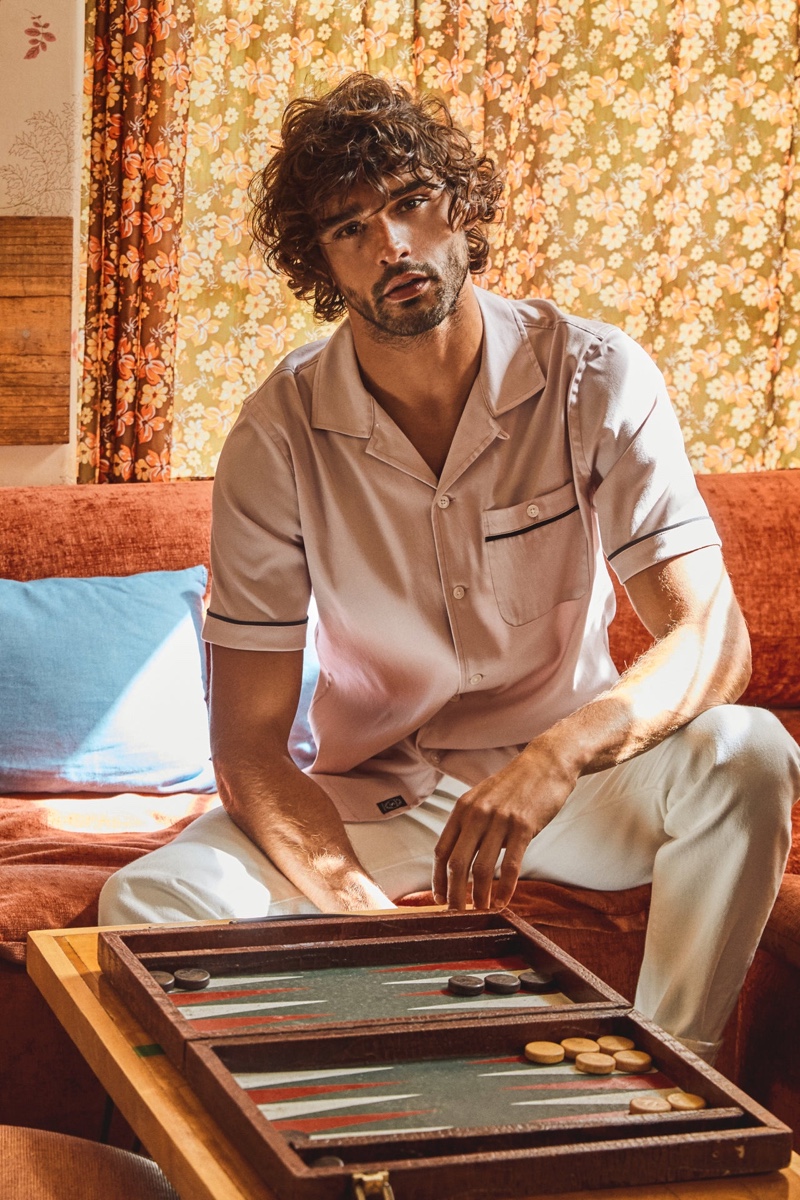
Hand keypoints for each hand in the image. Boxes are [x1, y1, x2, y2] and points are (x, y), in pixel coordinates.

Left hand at [432, 740, 576, 910]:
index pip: (441, 850)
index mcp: (462, 809)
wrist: (546, 763)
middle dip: (454, 894)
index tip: (439, 899)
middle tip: (457, 914)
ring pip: (482, 869)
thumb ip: (470, 823)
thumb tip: (458, 855)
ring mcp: (500, 821)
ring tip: (481, 911)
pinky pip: (512, 865)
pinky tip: (502, 902)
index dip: (438, 879)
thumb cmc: (514, 785)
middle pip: (457, 864)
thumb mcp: (483, 797)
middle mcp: (477, 814)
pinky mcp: (524, 827)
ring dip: (479, 896)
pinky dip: (505, 889)